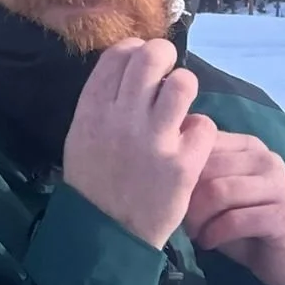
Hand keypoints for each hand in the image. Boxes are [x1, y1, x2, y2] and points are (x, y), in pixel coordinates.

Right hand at [61, 40, 217, 248]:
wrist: (106, 234)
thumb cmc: (93, 182)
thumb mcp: (80, 136)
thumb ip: (101, 102)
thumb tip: (128, 66)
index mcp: (92, 110)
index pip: (119, 54)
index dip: (136, 50)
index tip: (141, 64)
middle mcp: (121, 119)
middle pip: (152, 57)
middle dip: (165, 57)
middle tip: (168, 75)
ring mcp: (154, 140)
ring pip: (184, 83)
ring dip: (185, 90)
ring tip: (181, 108)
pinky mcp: (183, 163)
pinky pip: (205, 125)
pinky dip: (200, 132)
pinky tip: (190, 144)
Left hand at [187, 132, 284, 284]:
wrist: (280, 260)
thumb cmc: (240, 223)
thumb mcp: (214, 192)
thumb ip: (197, 171)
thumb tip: (158, 157)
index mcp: (249, 145)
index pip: (201, 143)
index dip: (179, 172)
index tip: (172, 195)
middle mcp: (267, 159)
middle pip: (206, 168)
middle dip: (186, 198)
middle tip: (182, 219)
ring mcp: (280, 185)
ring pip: (218, 192)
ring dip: (198, 218)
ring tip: (195, 231)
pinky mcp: (284, 215)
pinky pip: (234, 220)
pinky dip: (213, 234)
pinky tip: (209, 242)